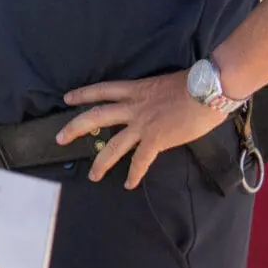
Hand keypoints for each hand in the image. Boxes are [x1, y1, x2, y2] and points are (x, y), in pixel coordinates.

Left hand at [57, 70, 229, 188]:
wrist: (207, 90)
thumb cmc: (193, 83)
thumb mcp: (164, 84)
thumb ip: (153, 95)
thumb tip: (155, 104)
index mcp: (135, 89)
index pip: (102, 90)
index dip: (83, 94)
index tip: (67, 98)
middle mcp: (133, 106)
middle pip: (95, 116)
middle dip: (75, 128)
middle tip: (59, 138)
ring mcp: (142, 124)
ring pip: (113, 145)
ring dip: (101, 162)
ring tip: (92, 175)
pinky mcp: (156, 139)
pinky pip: (140, 160)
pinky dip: (134, 173)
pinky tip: (128, 184)